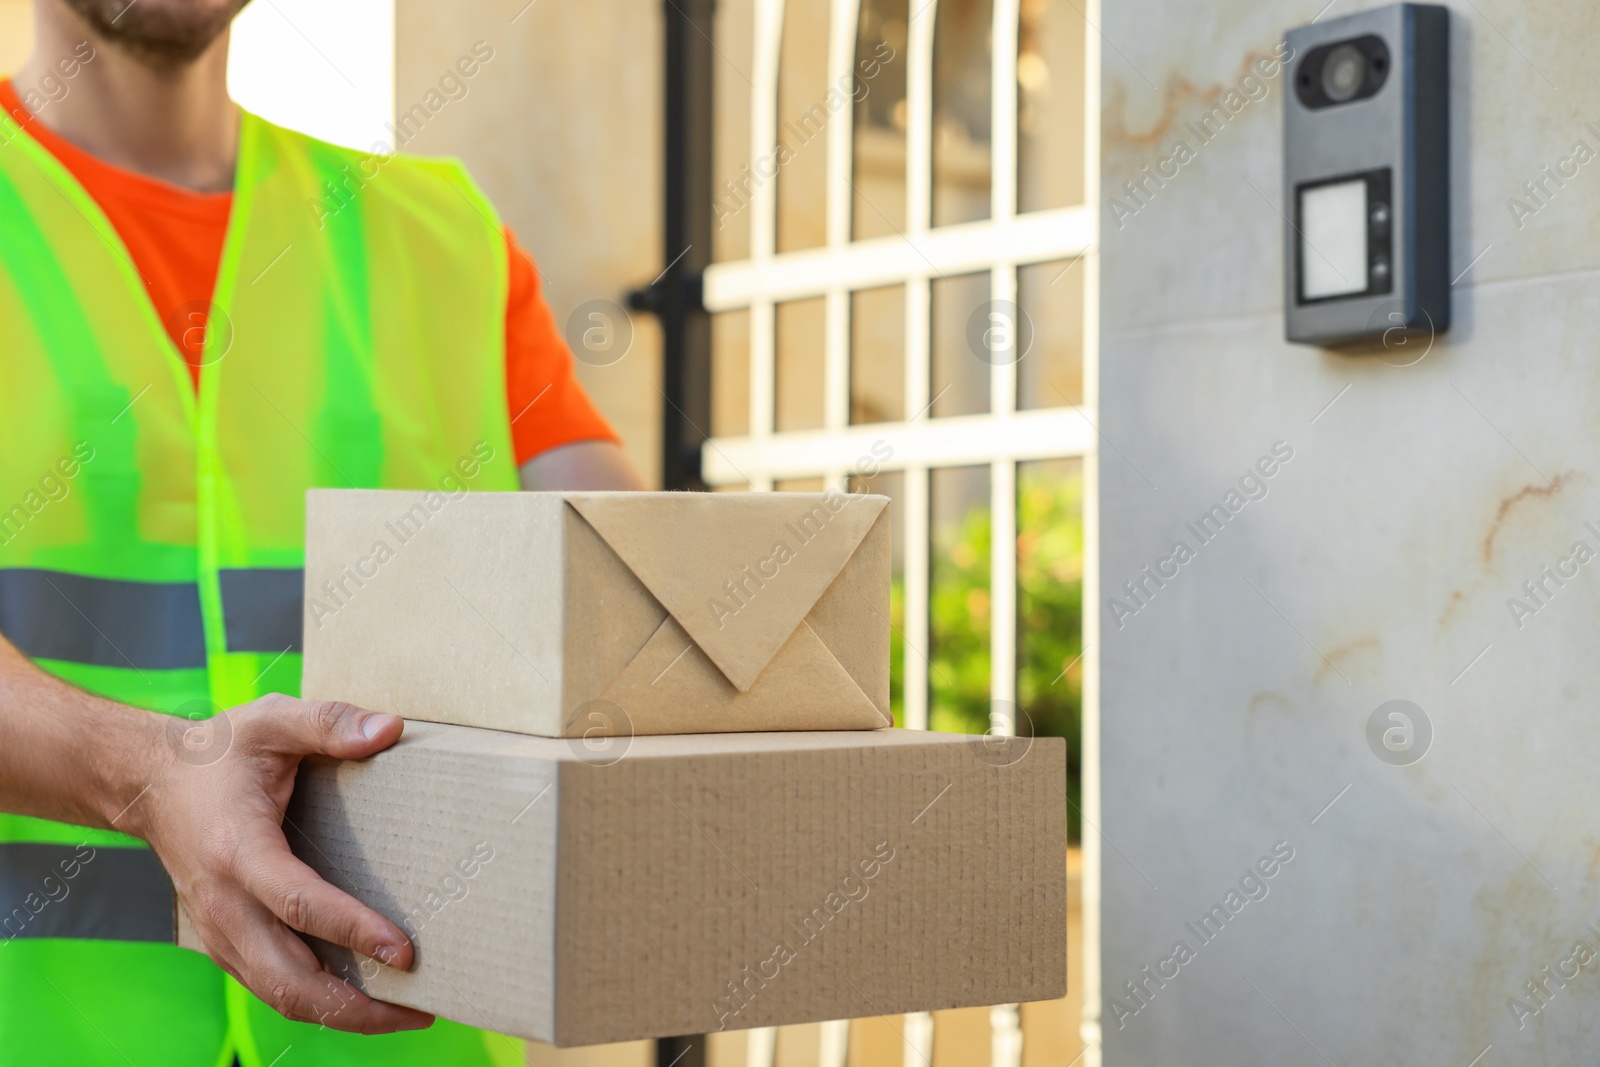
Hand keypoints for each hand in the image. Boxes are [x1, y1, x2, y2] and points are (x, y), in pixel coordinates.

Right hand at [129, 694, 433, 1034]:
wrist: (149, 782)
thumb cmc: (219, 751)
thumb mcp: (271, 720)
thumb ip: (329, 721)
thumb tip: (391, 729)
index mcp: (238, 851)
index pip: (298, 905)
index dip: (352, 930)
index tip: (404, 951)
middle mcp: (224, 904)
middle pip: (288, 977)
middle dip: (355, 1006)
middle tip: (420, 1011)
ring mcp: (220, 931)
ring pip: (279, 994)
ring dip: (341, 1015)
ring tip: (405, 1016)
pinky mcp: (225, 941)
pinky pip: (270, 986)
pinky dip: (316, 1003)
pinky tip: (364, 1001)